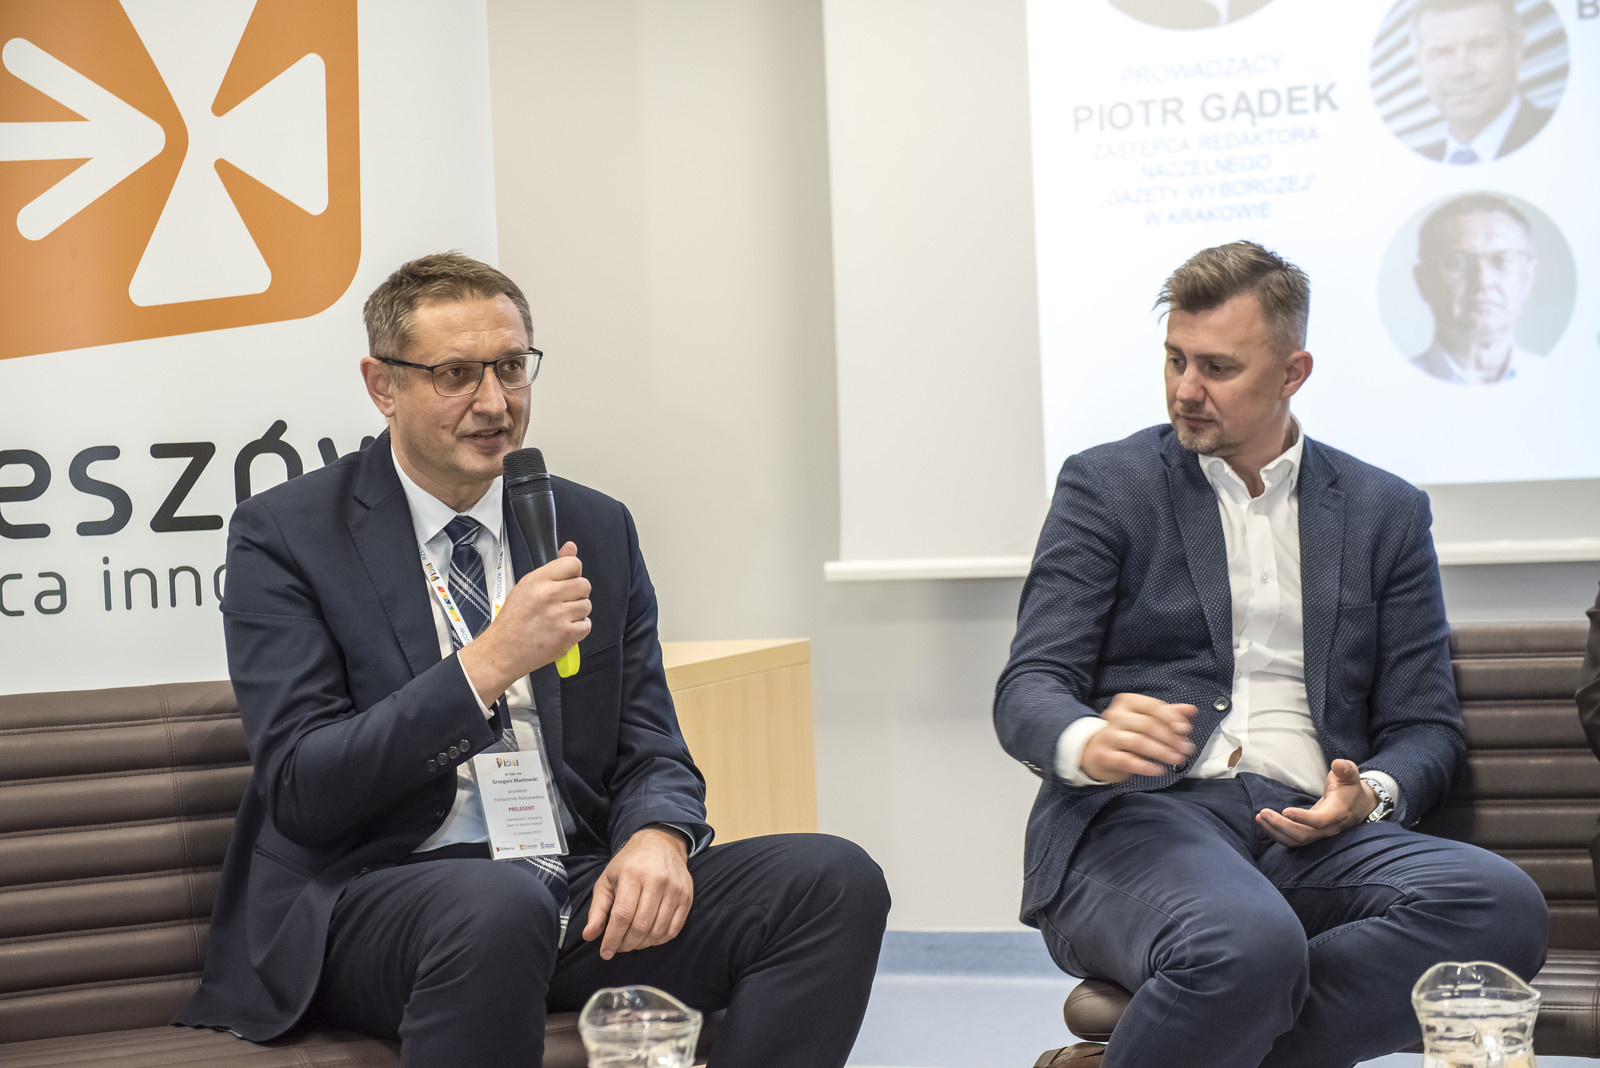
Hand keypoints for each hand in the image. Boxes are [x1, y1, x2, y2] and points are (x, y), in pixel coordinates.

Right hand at [459, 542, 590, 703]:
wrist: (502, 651)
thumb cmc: (512, 621)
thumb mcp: (526, 587)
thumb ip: (552, 568)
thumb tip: (571, 547)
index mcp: (537, 580)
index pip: (573, 564)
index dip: (573, 574)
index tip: (566, 582)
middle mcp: (549, 595)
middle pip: (584, 585)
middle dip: (576, 595)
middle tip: (561, 604)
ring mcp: (559, 615)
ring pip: (586, 606)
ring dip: (577, 613)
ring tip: (558, 619)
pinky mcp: (566, 634)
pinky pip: (586, 625)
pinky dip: (577, 630)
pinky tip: (562, 630)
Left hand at [582, 827, 692, 959]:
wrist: (661, 843)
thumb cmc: (629, 864)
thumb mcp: (607, 881)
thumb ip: (598, 909)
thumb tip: (589, 935)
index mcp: (633, 874)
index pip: (622, 915)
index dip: (612, 939)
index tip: (605, 953)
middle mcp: (657, 880)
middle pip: (641, 926)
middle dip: (626, 944)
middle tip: (619, 947)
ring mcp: (675, 889)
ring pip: (658, 930)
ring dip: (642, 944)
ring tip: (632, 942)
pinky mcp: (687, 896)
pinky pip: (674, 929)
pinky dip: (660, 940)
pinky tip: (649, 938)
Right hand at [1079, 693, 1197, 782]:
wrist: (1096, 750)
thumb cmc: (1127, 732)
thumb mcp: (1146, 719)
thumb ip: (1168, 714)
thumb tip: (1192, 710)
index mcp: (1126, 703)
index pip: (1151, 706)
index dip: (1170, 717)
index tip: (1186, 729)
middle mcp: (1115, 716)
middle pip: (1147, 725)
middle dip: (1170, 738)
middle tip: (1187, 749)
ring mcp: (1108, 736)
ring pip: (1138, 742)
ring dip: (1161, 751)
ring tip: (1177, 759)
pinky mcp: (1105, 755)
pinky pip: (1127, 760)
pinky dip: (1145, 766)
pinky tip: (1159, 770)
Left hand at [1255, 759, 1377, 846]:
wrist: (1357, 805)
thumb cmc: (1350, 788)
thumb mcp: (1351, 775)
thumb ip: (1346, 769)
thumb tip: (1338, 764)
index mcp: (1338, 812)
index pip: (1320, 821)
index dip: (1303, 818)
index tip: (1285, 810)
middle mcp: (1329, 827)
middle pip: (1304, 834)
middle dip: (1281, 826)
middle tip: (1263, 813)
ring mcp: (1320, 834)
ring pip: (1296, 840)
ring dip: (1275, 831)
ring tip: (1260, 817)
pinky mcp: (1311, 834)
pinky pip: (1293, 840)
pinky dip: (1277, 834)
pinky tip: (1264, 822)